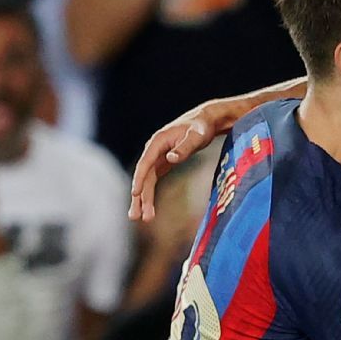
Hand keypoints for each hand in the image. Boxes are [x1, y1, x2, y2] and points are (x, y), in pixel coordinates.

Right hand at [129, 94, 260, 221]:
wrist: (205, 120)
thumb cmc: (201, 127)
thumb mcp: (196, 136)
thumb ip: (185, 147)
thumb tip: (171, 158)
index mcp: (157, 142)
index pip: (145, 164)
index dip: (139, 179)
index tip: (135, 195)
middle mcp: (153, 150)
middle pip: (143, 176)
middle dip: (140, 197)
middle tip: (137, 217)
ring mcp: (156, 157)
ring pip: (146, 181)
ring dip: (143, 199)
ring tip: (142, 219)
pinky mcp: (162, 163)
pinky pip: (152, 181)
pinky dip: (149, 194)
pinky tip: (148, 208)